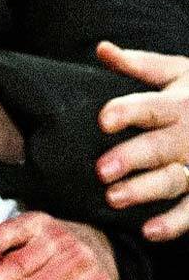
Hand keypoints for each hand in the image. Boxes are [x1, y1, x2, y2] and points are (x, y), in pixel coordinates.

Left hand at [97, 40, 188, 239]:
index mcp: (177, 104)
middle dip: (132, 158)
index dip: (128, 112)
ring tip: (114, 198)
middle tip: (101, 170)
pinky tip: (150, 230)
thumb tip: (102, 49)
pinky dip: (174, 222)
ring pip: (174, 179)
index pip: (149, 107)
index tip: (104, 120)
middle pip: (159, 147)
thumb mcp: (178, 72)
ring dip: (146, 190)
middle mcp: (188, 134)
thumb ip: (139, 65)